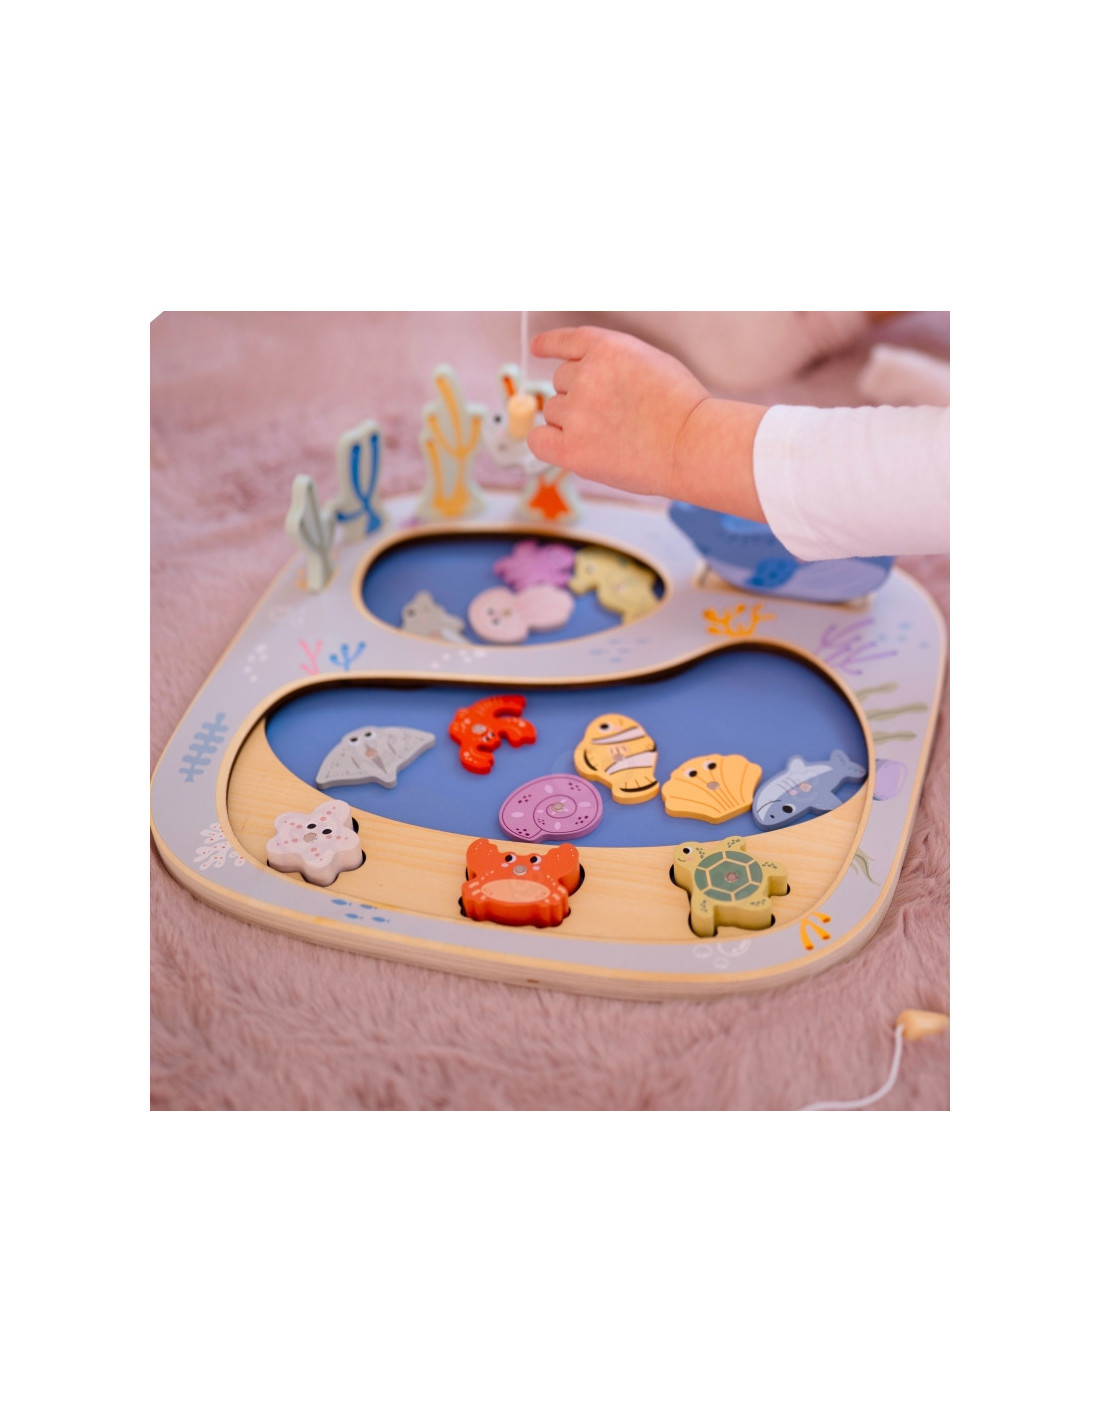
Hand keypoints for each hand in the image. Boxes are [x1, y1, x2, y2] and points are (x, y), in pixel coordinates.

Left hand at [527, 326, 710, 497]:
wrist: (693, 445)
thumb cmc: (683, 409)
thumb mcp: (651, 362)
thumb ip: (614, 362)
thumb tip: (584, 373)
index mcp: (608, 348)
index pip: (567, 341)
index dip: (549, 345)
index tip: (538, 348)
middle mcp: (587, 375)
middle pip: (560, 381)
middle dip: (580, 395)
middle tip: (612, 415)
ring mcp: (577, 412)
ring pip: (554, 411)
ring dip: (572, 421)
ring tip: (610, 434)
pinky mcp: (572, 448)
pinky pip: (540, 440)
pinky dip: (549, 442)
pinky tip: (567, 447)